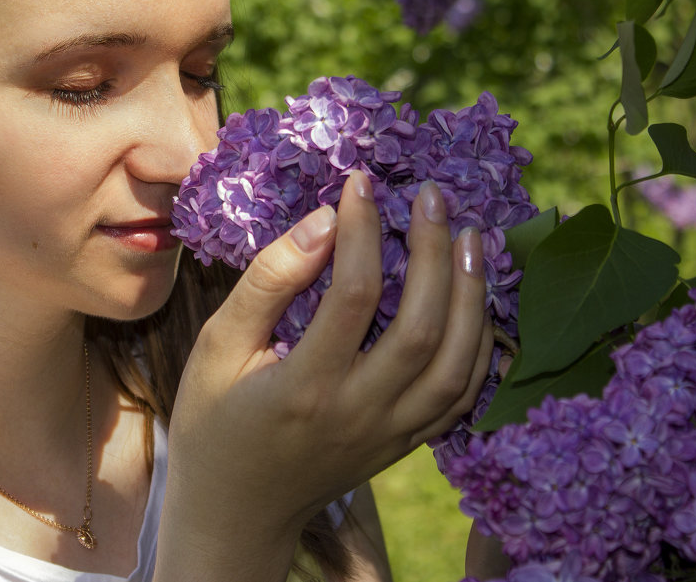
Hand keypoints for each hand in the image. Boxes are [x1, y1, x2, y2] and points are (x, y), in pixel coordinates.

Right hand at [156, 170, 492, 580]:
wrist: (236, 512)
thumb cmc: (215, 422)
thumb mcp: (219, 348)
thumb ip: (268, 284)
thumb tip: (322, 220)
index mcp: (304, 388)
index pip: (354, 296)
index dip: (363, 230)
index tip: (359, 184)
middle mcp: (358, 415)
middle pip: (422, 328)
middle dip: (435, 253)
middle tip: (432, 196)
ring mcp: (390, 436)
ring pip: (458, 365)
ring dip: (473, 297)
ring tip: (472, 238)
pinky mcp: (407, 445)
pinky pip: (462, 397)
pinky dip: (480, 346)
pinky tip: (477, 300)